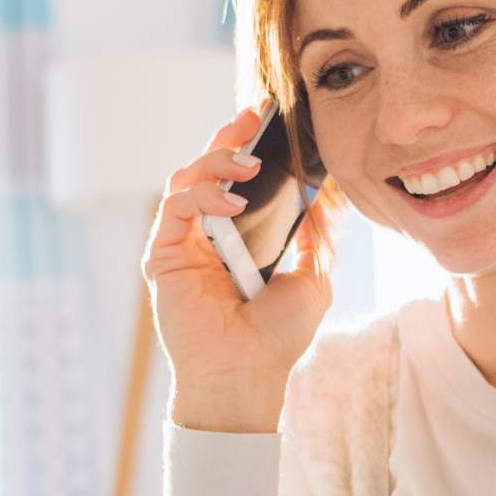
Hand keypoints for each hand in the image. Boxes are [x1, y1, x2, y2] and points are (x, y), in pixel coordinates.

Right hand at [143, 100, 334, 432]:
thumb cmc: (278, 338)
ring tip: (250, 165)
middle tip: (253, 119)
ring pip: (186, 179)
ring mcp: (182, 245)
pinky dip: (202, 195)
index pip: (235, 179)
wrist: (247, 377)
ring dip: (216, 162)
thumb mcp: (314, 276)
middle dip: (227, 138)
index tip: (267, 119)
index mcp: (237, 238)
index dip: (246, 145)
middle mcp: (205, 236)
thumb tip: (331, 193)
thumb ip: (318, 235)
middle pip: (206, 170)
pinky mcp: (163, 256)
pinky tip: (232, 202)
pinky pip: (175, 207)